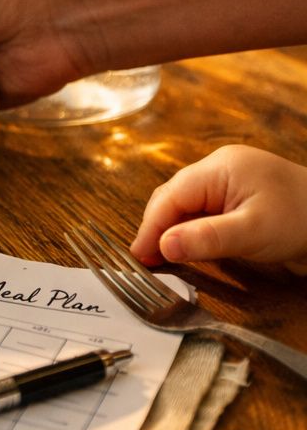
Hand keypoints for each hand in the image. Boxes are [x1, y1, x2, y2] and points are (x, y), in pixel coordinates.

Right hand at [130, 145, 306, 272]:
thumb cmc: (303, 221)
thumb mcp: (253, 232)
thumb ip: (206, 238)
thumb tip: (161, 246)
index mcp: (219, 168)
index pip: (171, 196)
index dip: (151, 227)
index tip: (138, 256)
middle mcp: (218, 169)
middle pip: (174, 198)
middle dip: (158, 228)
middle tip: (147, 261)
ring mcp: (228, 182)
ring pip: (186, 205)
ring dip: (173, 230)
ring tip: (162, 257)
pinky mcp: (237, 197)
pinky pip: (202, 210)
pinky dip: (191, 229)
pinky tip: (187, 246)